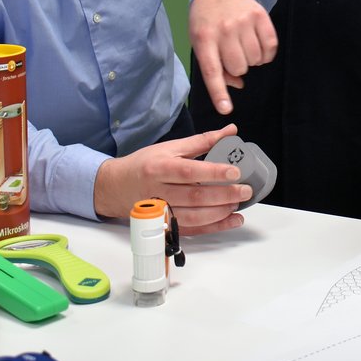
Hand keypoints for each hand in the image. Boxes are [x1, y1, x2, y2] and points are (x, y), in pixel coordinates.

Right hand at [94, 124, 251, 235]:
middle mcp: (159, 191)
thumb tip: (230, 131)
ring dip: (219, 213)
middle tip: (245, 190)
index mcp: (160, 168)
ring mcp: (161, 211)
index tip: (235, 172)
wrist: (115, 187)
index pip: (189, 171)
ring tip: (238, 204)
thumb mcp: (170, 147)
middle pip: (194, 197)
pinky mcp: (164, 225)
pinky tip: (230, 220)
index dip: (213, 173)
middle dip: (224, 195)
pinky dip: (213, 227)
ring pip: (193, 217)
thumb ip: (202, 141)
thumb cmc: (144, 164)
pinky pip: (191, 229)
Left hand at [190, 0, 277, 113]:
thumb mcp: (200, 41)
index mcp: (204, 38)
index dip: (219, 92)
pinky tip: (258, 47)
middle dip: (237, 67)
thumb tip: (238, 84)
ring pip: (256, 59)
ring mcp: (244, 21)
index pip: (212, 70)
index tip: (226, 109)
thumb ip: (214, 66)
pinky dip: (266, 54)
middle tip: (232, 54)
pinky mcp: (261, 15)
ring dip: (252, 60)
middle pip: (239, 67)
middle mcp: (224, 29)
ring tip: (244, 47)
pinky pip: (271, 47)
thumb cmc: (207, 20)